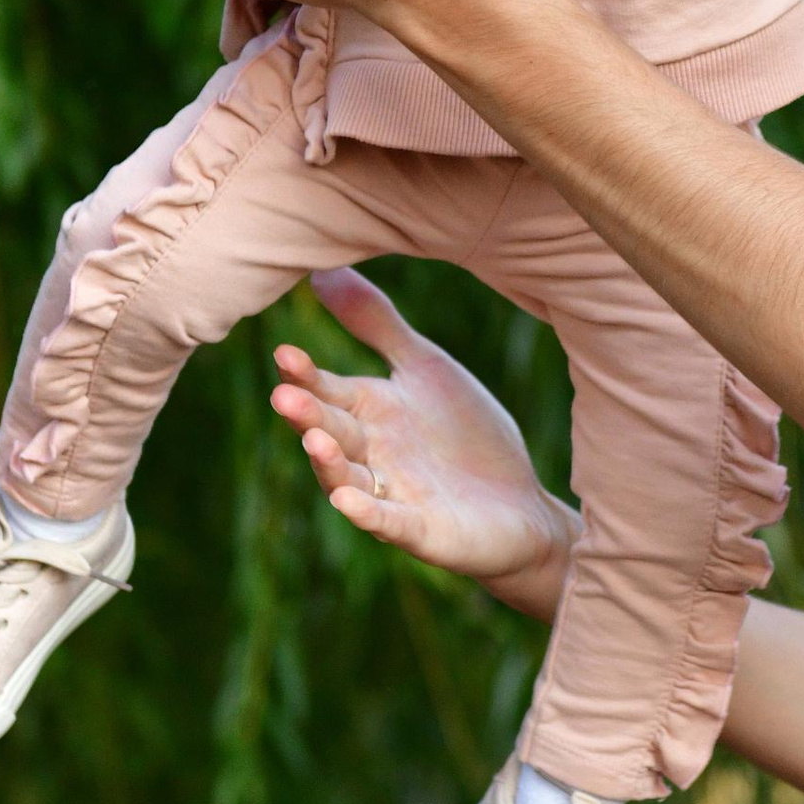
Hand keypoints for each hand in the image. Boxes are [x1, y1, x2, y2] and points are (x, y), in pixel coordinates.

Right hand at [269, 270, 574, 619]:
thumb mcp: (423, 369)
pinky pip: (388, 522)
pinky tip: (348, 502)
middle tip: (284, 397)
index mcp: (370, 411)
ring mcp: (392, 495)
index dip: (306, 376)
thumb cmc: (464, 434)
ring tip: (315, 440)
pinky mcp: (421, 531)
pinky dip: (367, 513)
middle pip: (333, 432)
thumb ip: (376, 325)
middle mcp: (371, 454)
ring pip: (349, 480)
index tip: (284, 354)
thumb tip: (323, 271)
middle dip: (309, 417)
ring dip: (330, 464)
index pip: (328, 390)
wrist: (519, 504)